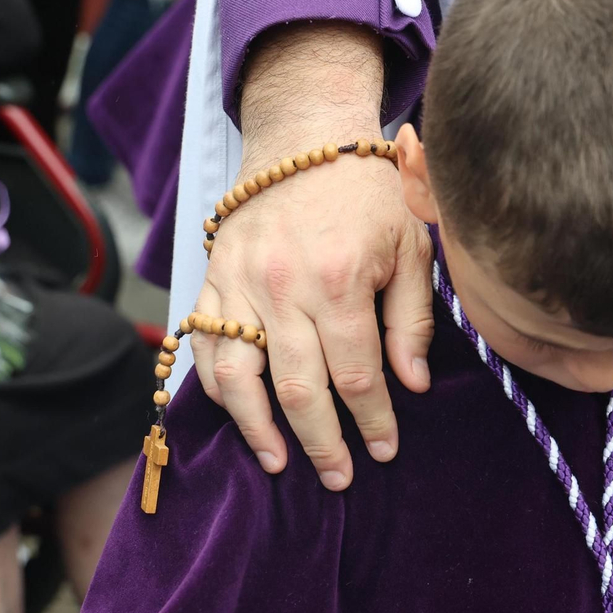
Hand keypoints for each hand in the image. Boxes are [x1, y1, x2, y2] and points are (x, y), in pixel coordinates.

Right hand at [191, 24, 434, 490]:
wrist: (305, 135)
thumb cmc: (368, 191)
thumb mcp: (411, 246)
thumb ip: (411, 318)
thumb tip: (411, 384)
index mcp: (339, 279)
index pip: (357, 375)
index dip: (372, 421)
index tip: (385, 450)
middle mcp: (283, 286)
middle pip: (299, 388)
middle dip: (322, 442)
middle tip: (339, 477)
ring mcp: (240, 284)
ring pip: (238, 376)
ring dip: (258, 429)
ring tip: (279, 462)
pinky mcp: (212, 278)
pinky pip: (201, 344)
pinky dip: (216, 386)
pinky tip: (237, 414)